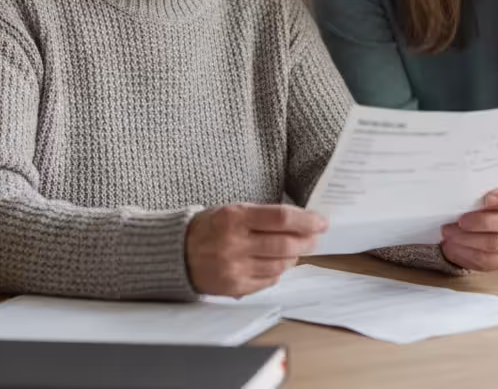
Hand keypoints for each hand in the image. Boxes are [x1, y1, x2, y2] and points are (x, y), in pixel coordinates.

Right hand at [185, 204, 326, 296]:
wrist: (175, 253)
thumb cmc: (208, 228)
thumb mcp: (232, 211)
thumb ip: (263, 216)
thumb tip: (301, 221)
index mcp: (234, 218)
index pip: (281, 218)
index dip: (307, 220)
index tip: (322, 222)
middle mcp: (234, 243)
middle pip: (286, 244)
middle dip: (308, 241)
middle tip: (315, 238)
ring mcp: (234, 268)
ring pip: (281, 265)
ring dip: (294, 256)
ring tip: (294, 249)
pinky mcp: (235, 286)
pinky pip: (269, 280)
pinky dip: (278, 271)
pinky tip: (275, 263)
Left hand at [440, 182, 497, 271]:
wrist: (485, 225)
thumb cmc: (480, 204)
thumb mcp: (480, 193)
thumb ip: (475, 192)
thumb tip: (454, 191)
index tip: (487, 199)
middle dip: (482, 222)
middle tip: (460, 221)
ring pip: (496, 244)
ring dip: (469, 240)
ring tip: (449, 235)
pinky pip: (487, 261)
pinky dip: (466, 254)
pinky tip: (451, 247)